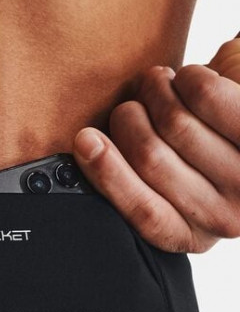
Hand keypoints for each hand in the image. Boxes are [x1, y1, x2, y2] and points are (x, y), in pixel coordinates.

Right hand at [72, 34, 239, 253]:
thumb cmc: (205, 145)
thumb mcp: (169, 179)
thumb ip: (131, 178)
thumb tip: (85, 150)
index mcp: (190, 234)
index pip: (145, 213)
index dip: (108, 174)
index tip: (84, 140)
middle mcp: (226, 217)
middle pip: (150, 158)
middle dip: (130, 116)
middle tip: (134, 103)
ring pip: (173, 122)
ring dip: (156, 90)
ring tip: (160, 84)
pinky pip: (204, 95)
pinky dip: (187, 77)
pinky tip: (189, 79)